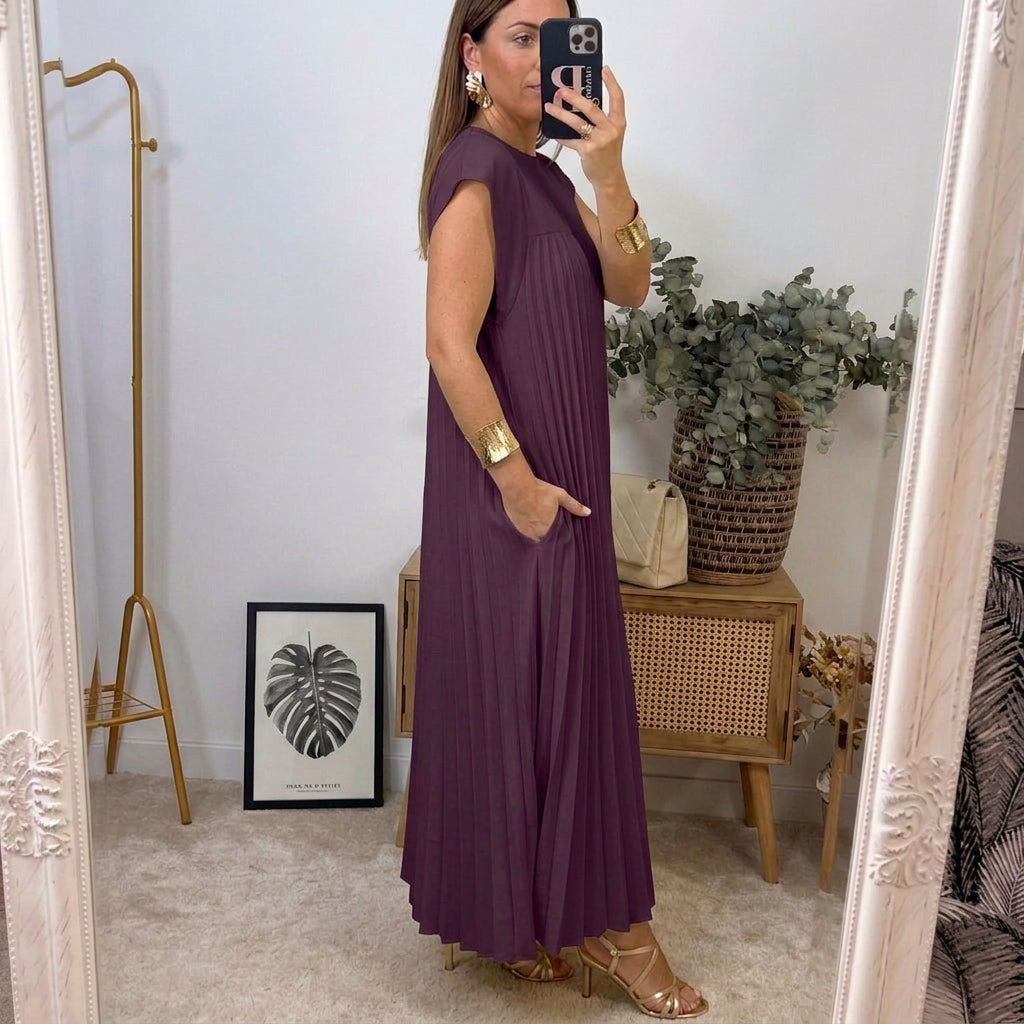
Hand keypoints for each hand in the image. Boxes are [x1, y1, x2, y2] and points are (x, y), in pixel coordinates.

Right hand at [499, 475, 590, 541]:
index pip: (557, 540)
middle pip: (546, 541)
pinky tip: (529, 524)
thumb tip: (588, 512)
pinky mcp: (517, 529)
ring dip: (538, 536)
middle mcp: (537, 533)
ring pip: (535, 539)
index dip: (559, 539)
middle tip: (549, 530)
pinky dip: (528, 532)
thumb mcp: (559, 495)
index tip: (561, 537)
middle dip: (548, 537)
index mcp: (550, 528)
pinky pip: (525, 536)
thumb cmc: (538, 490)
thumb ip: (574, 506)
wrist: (517, 486)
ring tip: (539, 527)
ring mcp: (526, 532)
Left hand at [544, 65, 625, 188]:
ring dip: (561, 113)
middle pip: (591, 107)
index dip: (611, 82)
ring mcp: (600, 140)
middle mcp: (611, 129)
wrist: (609, 177)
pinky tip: (552, 131)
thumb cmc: (608, 155)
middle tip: (562, 89)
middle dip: (574, 97)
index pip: (618, 98)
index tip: (603, 69)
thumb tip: (582, 104)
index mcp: (618, 122)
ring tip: (550, 107)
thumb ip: (601, 120)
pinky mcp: (588, 151)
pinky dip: (560, 135)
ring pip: (577, 122)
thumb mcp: (611, 135)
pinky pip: (570, 140)